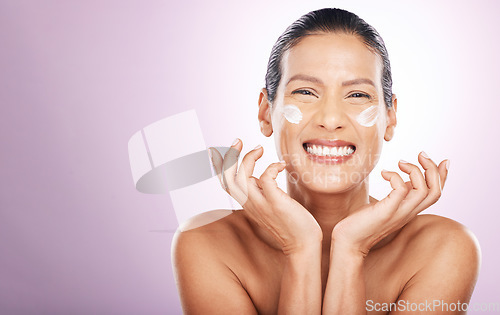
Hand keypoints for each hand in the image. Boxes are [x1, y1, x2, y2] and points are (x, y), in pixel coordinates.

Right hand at [209, 138, 321, 255]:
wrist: (303, 245)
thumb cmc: (291, 223)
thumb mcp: (269, 204)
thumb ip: (260, 192)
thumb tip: (257, 177)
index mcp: (247, 203)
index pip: (225, 183)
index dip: (221, 164)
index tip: (229, 148)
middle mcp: (249, 204)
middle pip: (227, 178)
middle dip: (229, 156)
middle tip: (239, 141)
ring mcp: (261, 204)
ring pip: (241, 177)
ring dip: (248, 158)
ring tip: (260, 149)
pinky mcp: (275, 203)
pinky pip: (265, 179)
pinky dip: (271, 167)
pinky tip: (281, 166)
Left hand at [332, 151, 449, 255]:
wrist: (348, 242)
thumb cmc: (362, 221)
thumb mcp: (386, 205)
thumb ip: (400, 195)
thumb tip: (407, 180)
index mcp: (410, 210)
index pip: (436, 194)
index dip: (443, 176)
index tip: (442, 160)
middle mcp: (409, 213)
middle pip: (436, 192)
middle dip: (433, 169)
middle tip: (421, 154)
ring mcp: (399, 213)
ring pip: (424, 191)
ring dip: (416, 171)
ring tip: (400, 162)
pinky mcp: (386, 212)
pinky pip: (400, 190)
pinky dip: (395, 177)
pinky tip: (383, 173)